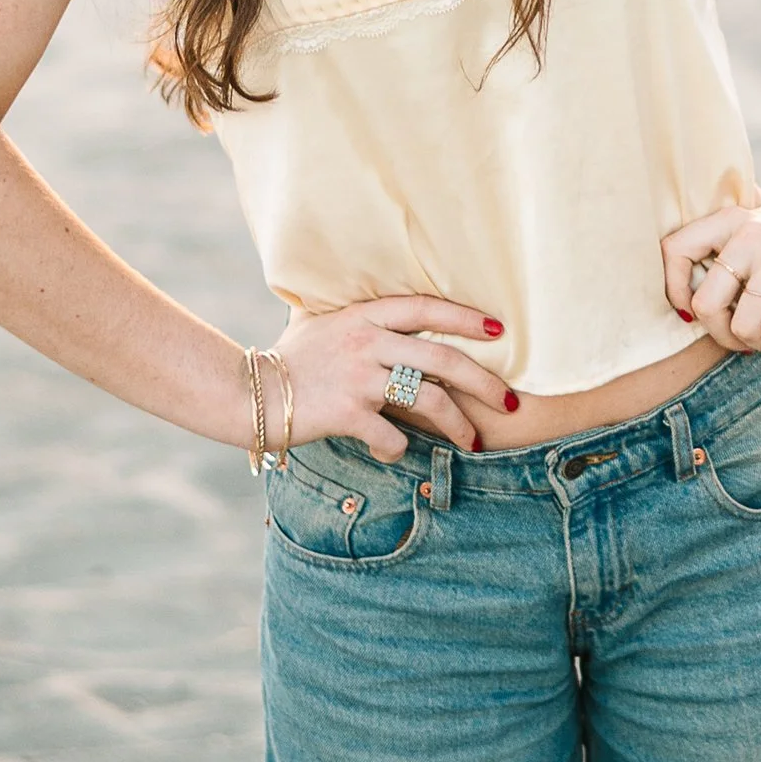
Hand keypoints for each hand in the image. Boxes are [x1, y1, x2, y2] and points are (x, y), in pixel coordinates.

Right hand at [269, 297, 514, 457]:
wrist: (250, 393)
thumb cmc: (289, 358)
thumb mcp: (321, 321)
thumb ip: (357, 316)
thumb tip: (388, 313)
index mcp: (364, 315)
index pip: (426, 309)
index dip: (465, 318)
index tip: (499, 331)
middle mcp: (366, 342)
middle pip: (443, 359)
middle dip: (485, 383)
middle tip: (511, 402)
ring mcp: (358, 378)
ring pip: (428, 400)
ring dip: (459, 426)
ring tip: (474, 442)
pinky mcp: (348, 413)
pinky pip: (392, 436)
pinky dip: (400, 450)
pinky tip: (395, 452)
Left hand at [663, 192, 760, 353]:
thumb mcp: (756, 241)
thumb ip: (720, 259)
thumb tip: (682, 309)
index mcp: (730, 220)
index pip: (673, 250)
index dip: (674, 289)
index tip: (694, 311)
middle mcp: (750, 232)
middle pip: (704, 304)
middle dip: (722, 335)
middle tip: (743, 337)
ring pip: (742, 325)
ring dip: (757, 343)